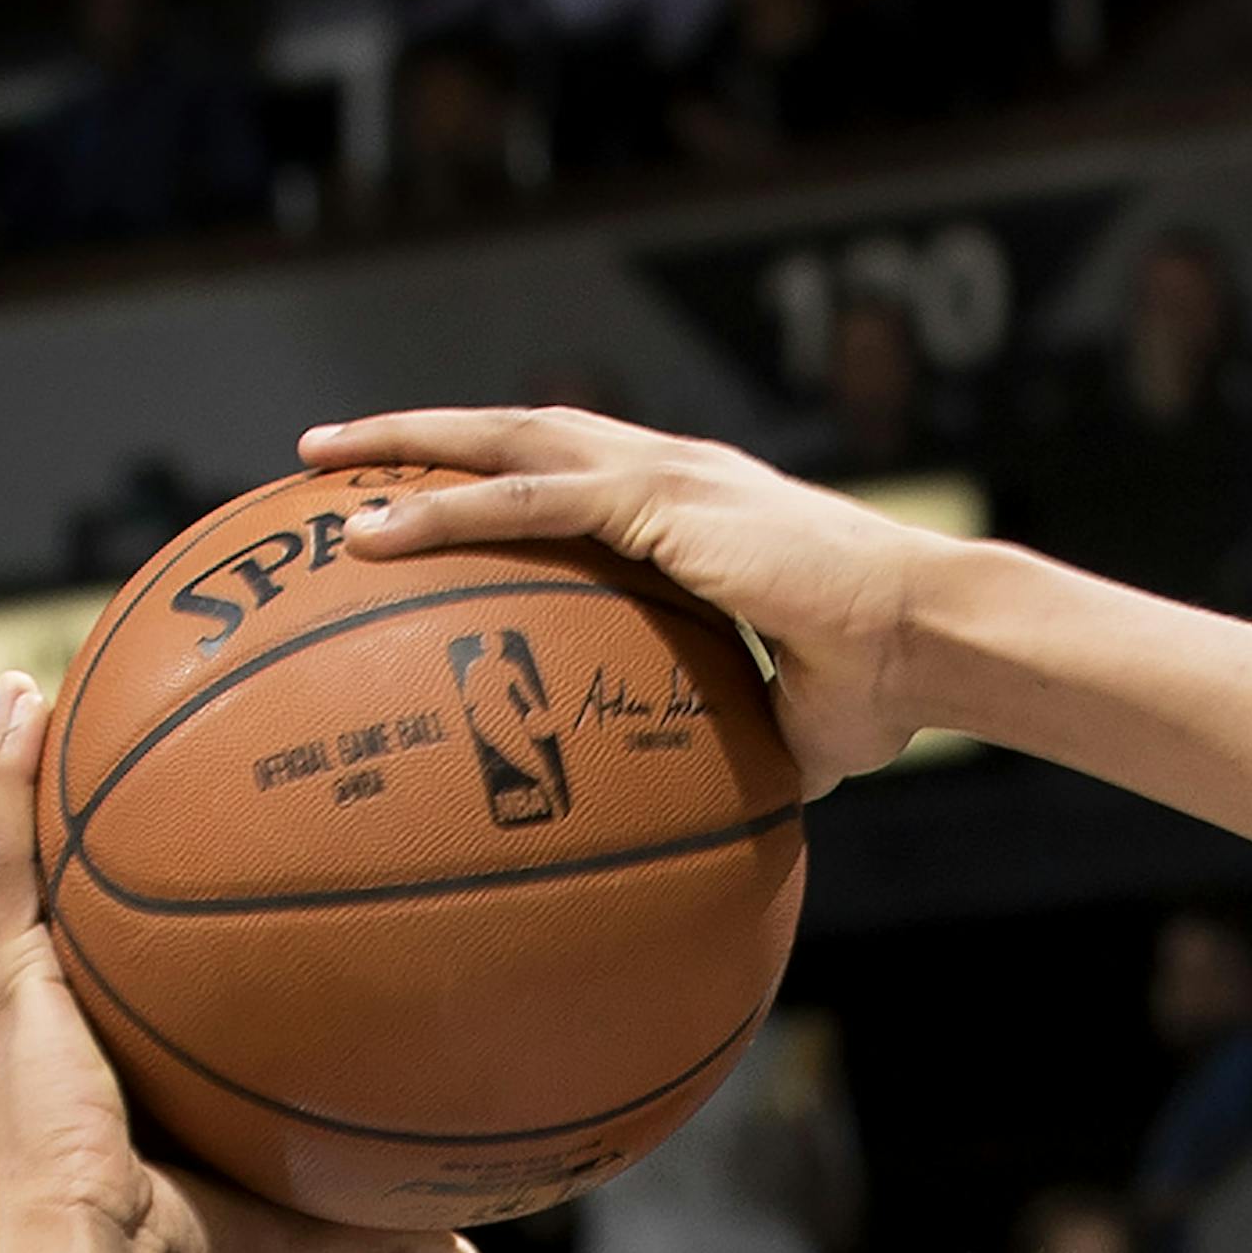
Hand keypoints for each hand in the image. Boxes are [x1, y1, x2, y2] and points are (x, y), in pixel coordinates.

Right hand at [0, 675, 482, 1252]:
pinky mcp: (4, 977)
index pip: (130, 970)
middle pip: (71, 898)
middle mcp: (62, 1018)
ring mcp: (24, 993)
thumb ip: (389, 1233)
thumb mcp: (313, 1225)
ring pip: (20, 856)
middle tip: (119, 737)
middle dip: (87, 819)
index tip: (193, 857)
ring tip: (50, 683)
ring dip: (29, 769)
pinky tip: (31, 693)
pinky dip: (10, 772)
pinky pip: (3, 855)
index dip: (147, 916)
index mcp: (116, 1063)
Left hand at [300, 406, 936, 793]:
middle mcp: (671, 473)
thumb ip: (741, 748)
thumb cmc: (887, 690)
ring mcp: (664, 476)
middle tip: (333, 455)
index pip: (575, 478)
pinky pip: (525, 501)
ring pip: (505, 442)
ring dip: (407, 448)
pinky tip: (369, 530)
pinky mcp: (661, 502)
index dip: (497, 479)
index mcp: (696, 513)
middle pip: (519, 435)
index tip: (428, 497)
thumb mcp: (791, 731)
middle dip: (422, 437)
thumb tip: (716, 817)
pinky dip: (443, 508)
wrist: (932, 643)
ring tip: (319, 463)